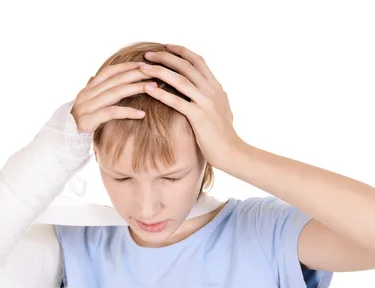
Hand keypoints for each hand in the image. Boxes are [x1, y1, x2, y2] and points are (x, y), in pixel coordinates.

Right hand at [71, 62, 156, 132]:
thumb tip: (92, 77)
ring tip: (152, 88)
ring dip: (135, 89)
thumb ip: (91, 91)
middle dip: (135, 74)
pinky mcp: (89, 120)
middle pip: (115, 80)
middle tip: (154, 73)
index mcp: (88, 89)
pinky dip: (127, 112)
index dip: (126, 66)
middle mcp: (88, 94)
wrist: (62, 139)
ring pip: (115, 93)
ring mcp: (88, 106)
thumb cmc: (78, 122)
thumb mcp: (84, 104)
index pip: (109, 72)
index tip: (143, 64)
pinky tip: (141, 114)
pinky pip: (111, 113)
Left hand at [138, 44, 242, 168]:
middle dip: (165, 57)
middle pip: (186, 66)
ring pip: (180, 80)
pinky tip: (147, 89)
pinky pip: (176, 101)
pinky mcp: (199, 116)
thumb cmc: (224, 135)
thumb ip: (215, 98)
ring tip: (142, 68)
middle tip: (148, 55)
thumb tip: (213, 91)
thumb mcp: (222, 110)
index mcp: (216, 87)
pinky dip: (161, 93)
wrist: (232, 152)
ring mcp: (206, 102)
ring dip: (159, 71)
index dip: (181, 52)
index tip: (165, 47)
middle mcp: (212, 90)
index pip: (197, 61)